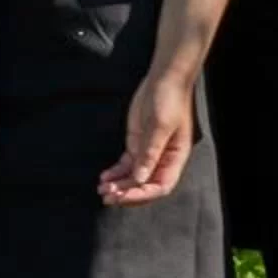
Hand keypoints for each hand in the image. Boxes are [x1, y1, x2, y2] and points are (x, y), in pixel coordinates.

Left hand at [98, 64, 195, 204]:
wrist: (164, 79)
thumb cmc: (170, 99)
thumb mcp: (160, 126)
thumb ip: (150, 153)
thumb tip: (140, 178)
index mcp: (175, 158)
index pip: (161, 187)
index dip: (143, 195)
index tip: (124, 196)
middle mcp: (163, 160)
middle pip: (145, 186)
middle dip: (127, 193)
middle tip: (108, 197)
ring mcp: (149, 153)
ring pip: (133, 177)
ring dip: (119, 185)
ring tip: (102, 190)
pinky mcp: (137, 144)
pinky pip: (126, 165)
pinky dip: (115, 173)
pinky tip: (104, 177)